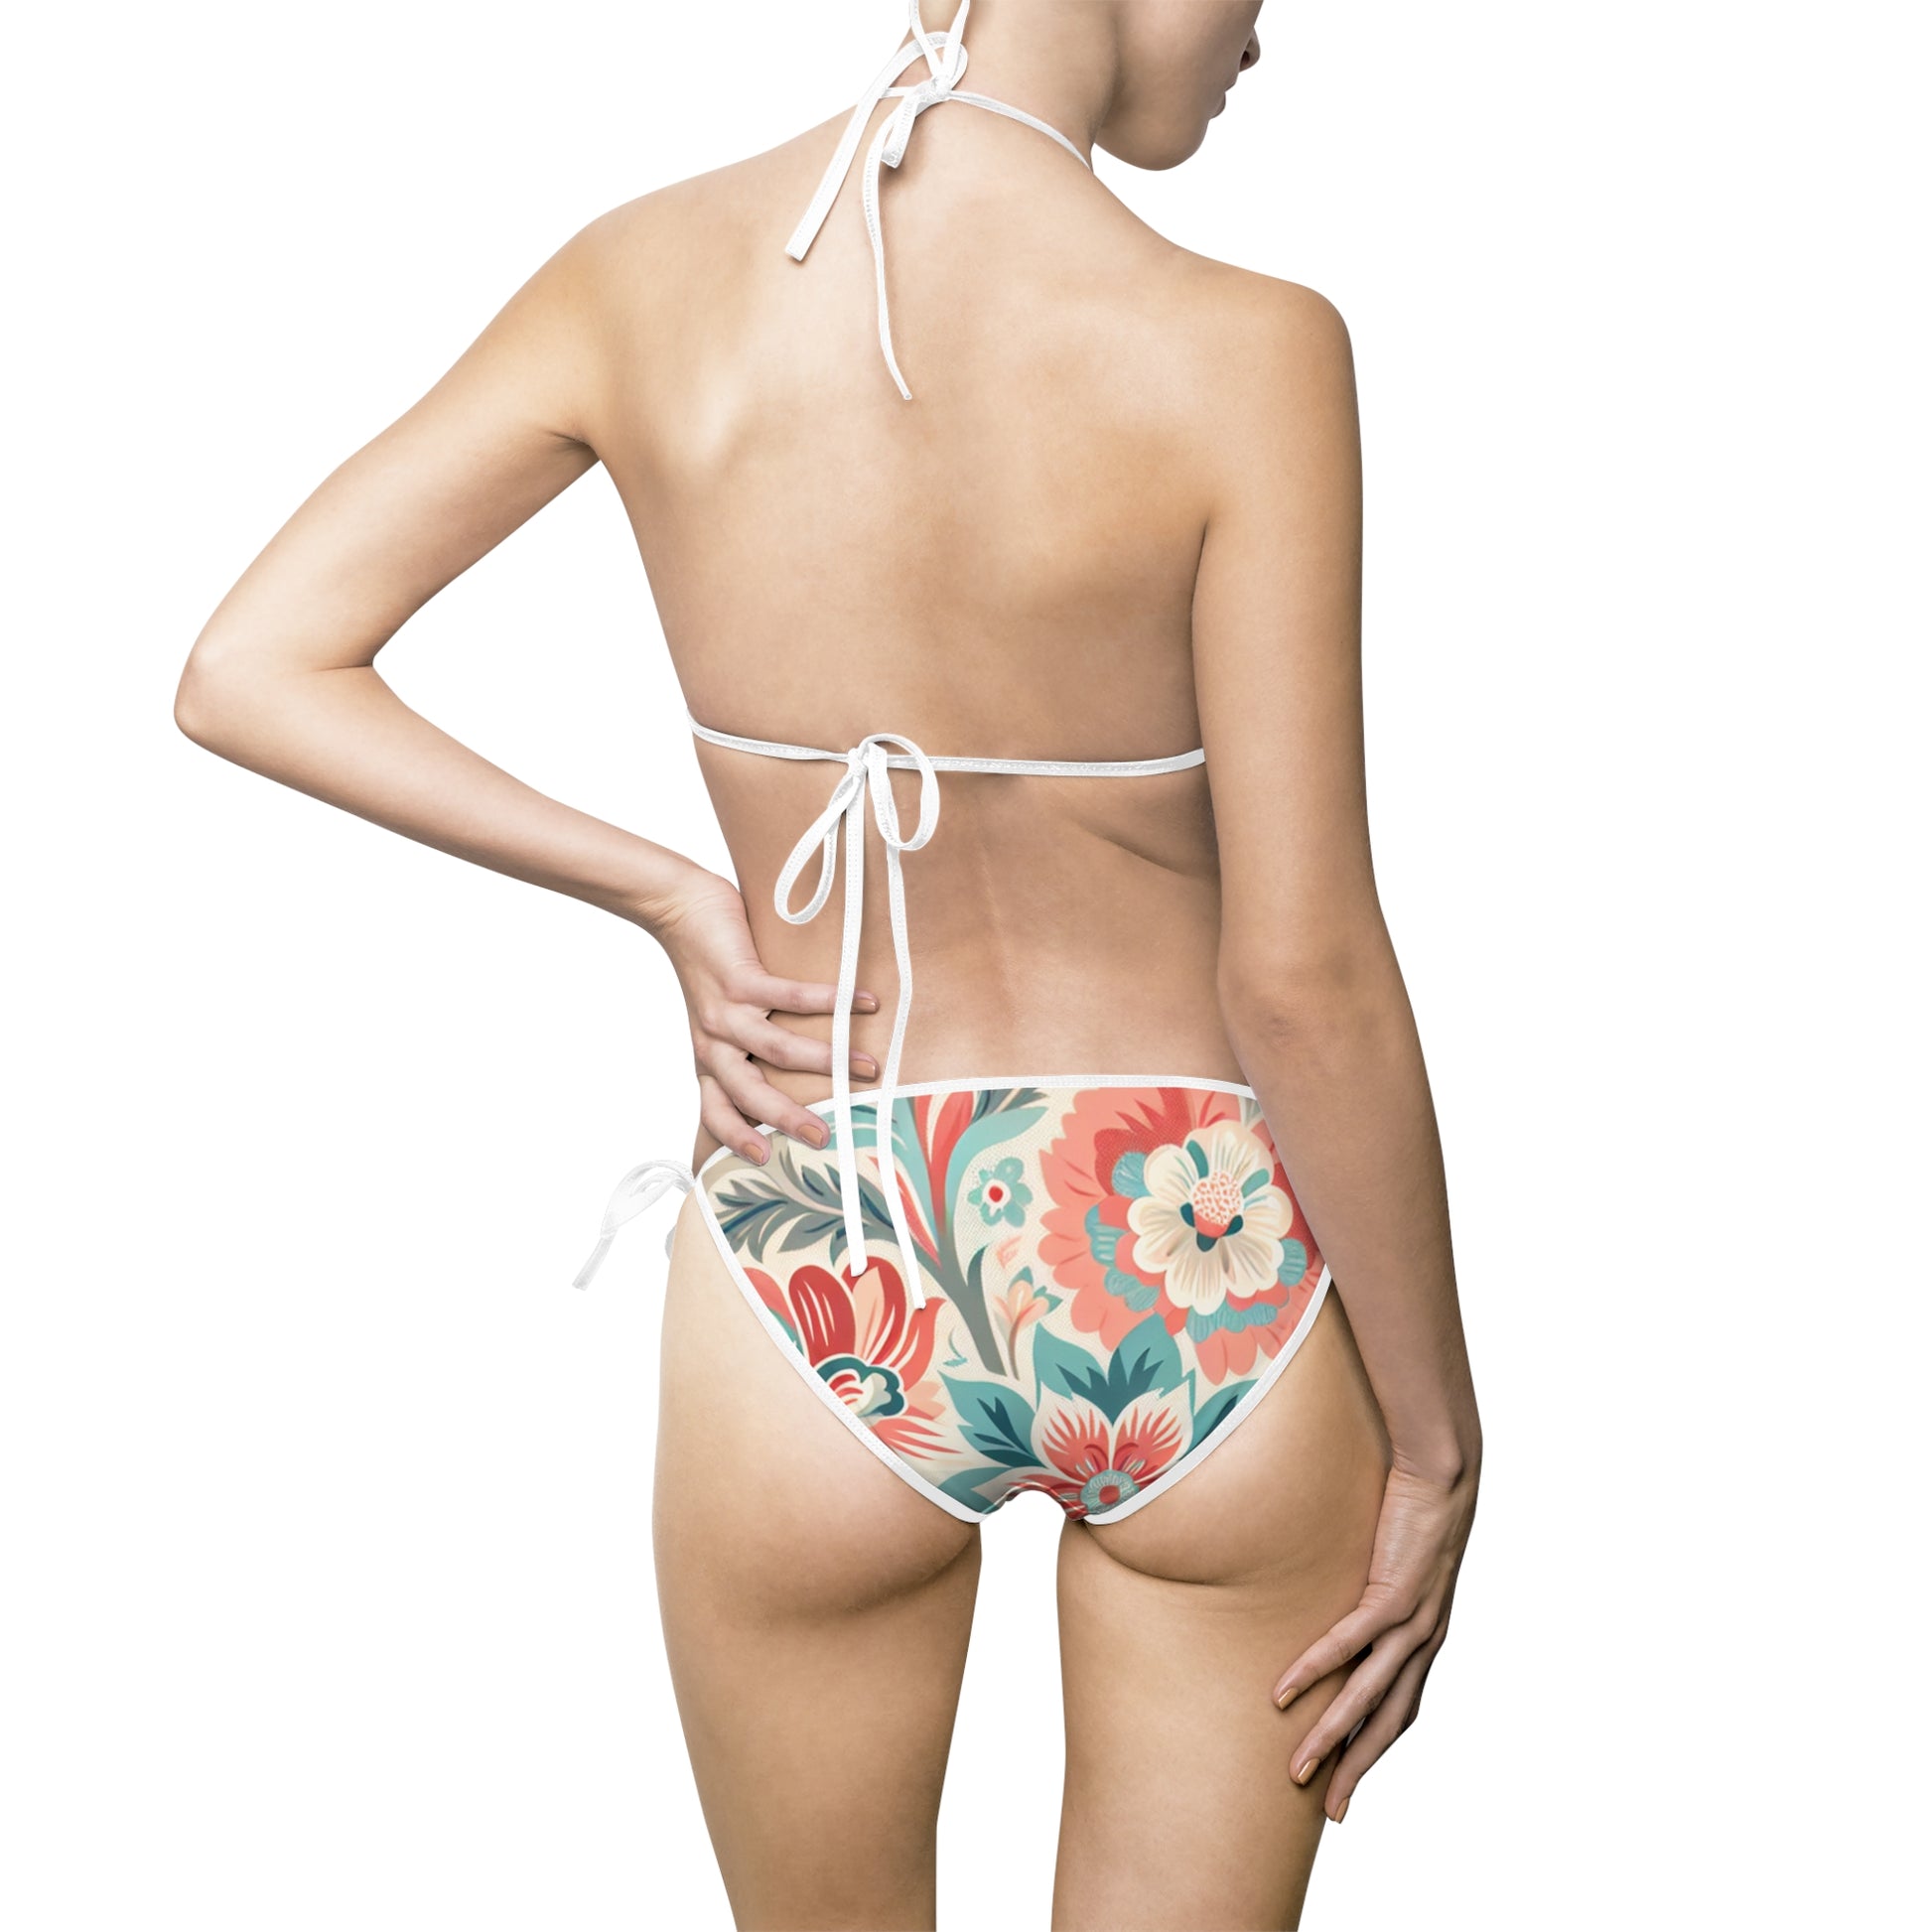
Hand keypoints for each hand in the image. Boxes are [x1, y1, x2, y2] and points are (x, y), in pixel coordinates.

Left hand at [653, 871, 877, 1163]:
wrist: (677, 909)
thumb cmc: (707, 964)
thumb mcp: (718, 1017)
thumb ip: (747, 1044)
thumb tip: (800, 1063)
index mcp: (710, 1057)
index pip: (716, 1110)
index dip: (735, 1137)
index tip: (765, 1159)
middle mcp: (715, 1042)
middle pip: (748, 1093)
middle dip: (787, 1118)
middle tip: (824, 1136)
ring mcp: (726, 1011)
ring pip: (776, 1049)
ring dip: (825, 1060)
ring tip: (867, 1067)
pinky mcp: (740, 978)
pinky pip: (789, 996)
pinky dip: (829, 1000)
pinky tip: (863, 1001)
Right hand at [1272, 1459, 1478, 1821]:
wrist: (1445, 1470)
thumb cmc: (1414, 1508)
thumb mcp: (1394, 1563)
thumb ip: (1373, 1591)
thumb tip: (1337, 1601)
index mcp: (1426, 1638)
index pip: (1400, 1712)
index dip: (1374, 1751)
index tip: (1346, 1787)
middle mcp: (1425, 1640)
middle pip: (1389, 1722)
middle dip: (1358, 1768)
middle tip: (1329, 1811)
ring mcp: (1413, 1620)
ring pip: (1369, 1695)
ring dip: (1333, 1736)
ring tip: (1299, 1767)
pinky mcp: (1395, 1592)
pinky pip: (1350, 1641)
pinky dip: (1317, 1669)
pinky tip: (1286, 1692)